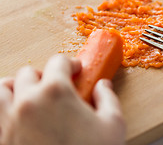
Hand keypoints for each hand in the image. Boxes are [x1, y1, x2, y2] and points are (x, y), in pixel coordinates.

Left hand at [0, 55, 124, 144]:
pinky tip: (16, 117)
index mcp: (55, 92)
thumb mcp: (113, 125)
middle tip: (55, 87)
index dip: (70, 63)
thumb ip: (108, 98)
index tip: (75, 69)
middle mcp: (26, 102)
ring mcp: (8, 121)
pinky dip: (3, 110)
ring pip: (2, 90)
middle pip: (28, 73)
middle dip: (43, 76)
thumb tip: (102, 86)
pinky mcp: (0, 138)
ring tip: (28, 96)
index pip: (58, 62)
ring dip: (15, 88)